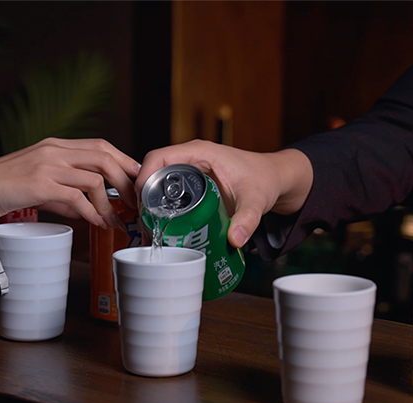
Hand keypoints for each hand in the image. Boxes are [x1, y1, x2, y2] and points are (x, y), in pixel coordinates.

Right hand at [0, 138, 139, 229]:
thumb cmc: (7, 186)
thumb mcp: (41, 183)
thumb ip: (66, 193)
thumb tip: (91, 210)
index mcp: (56, 145)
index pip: (100, 145)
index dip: (123, 160)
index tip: (136, 177)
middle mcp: (55, 150)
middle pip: (103, 156)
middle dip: (124, 179)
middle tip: (134, 200)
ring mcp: (48, 165)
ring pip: (94, 178)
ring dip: (110, 202)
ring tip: (114, 219)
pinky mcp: (41, 184)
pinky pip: (76, 197)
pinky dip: (91, 212)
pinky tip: (96, 222)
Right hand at [136, 140, 312, 247]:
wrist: (273, 179)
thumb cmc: (264, 180)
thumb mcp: (256, 199)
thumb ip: (248, 219)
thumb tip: (235, 239)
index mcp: (200, 152)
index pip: (159, 157)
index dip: (144, 177)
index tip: (140, 201)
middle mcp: (190, 159)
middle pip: (153, 173)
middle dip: (143, 198)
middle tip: (145, 225)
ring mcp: (188, 171)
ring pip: (157, 184)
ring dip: (150, 205)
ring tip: (151, 230)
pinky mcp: (191, 184)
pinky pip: (167, 192)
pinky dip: (161, 208)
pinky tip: (162, 227)